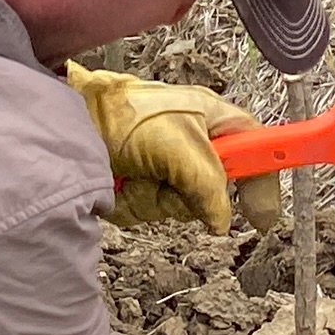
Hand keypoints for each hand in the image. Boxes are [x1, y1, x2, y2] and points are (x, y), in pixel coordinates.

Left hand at [67, 65, 285, 232]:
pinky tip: (120, 183)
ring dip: (155, 198)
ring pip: (181, 207)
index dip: (264, 181)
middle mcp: (193, 144)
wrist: (69, 123)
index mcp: (212, 119)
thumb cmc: (124, 115)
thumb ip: (209, 182)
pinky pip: (151, 212)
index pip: (255, 150)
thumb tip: (222, 220)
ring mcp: (165, 168)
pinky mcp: (140, 186)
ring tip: (135, 173)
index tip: (265, 217)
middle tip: (167, 178)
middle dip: (187, 193)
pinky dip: (134, 203)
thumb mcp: (178, 143)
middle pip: (215, 192)